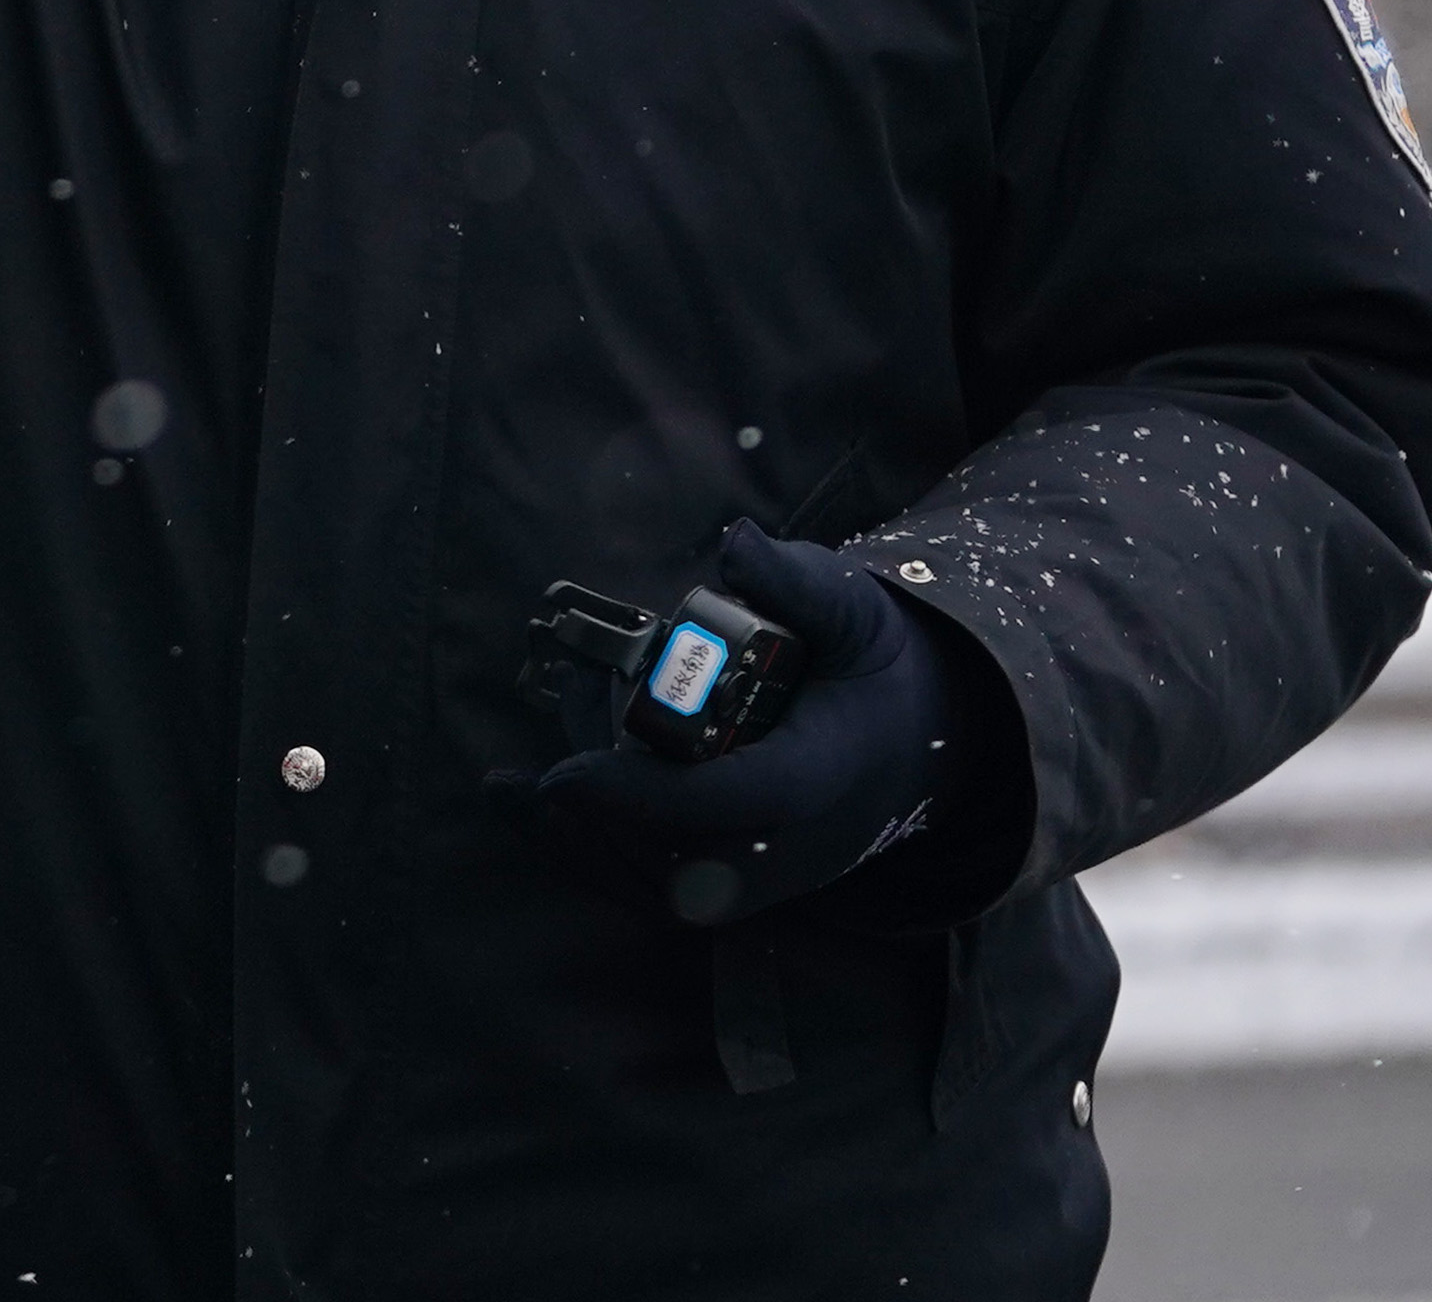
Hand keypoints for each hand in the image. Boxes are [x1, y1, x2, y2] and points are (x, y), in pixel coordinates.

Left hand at [532, 523, 1000, 924]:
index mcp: (819, 778)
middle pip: (668, 852)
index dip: (638, 796)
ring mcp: (759, 877)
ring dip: (580, 821)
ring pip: (648, 880)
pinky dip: (578, 849)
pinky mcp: (730, 885)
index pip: (726, 803)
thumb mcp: (854, 614)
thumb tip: (737, 543)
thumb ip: (798, 583)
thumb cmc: (872, 669)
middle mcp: (788, 847)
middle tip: (564, 713)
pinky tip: (516, 802)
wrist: (915, 743)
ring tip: (540, 749)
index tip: (557, 778)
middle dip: (595, 792)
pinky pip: (644, 888)